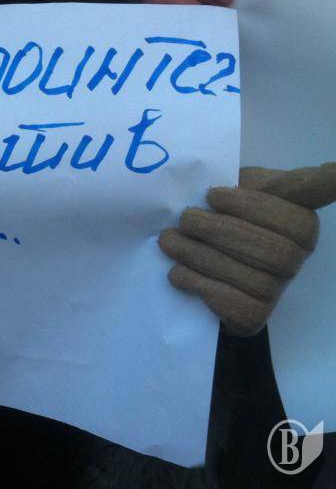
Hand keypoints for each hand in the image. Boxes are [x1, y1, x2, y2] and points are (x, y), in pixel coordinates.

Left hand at [159, 164, 335, 335]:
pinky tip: (177, 272)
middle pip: (273, 247)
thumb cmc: (221, 225)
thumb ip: (237, 182)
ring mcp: (278, 288)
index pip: (315, 191)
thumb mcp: (230, 195)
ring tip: (168, 241)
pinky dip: (199, 284)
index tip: (309, 174)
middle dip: (220, 230)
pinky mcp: (254, 315)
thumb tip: (227, 178)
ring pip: (249, 276)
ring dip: (199, 255)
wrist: (206, 279)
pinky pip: (232, 302)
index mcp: (296, 215)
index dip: (321, 181)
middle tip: (185, 219)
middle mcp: (298, 253)